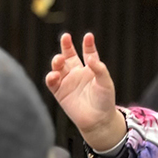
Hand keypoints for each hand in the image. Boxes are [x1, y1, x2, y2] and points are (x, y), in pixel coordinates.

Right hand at [46, 33, 126, 151]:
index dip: (88, 44)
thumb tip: (90, 58)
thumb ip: (99, 69)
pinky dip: (51, 77)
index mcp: (90, 69)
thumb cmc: (105, 101)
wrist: (98, 121)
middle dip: (66, 46)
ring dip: (57, 61)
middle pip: (69, 55)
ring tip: (59, 60)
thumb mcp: (106, 83)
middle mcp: (77, 73)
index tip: (88, 36)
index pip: (88, 53)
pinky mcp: (59, 92)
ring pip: (59, 66)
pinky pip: (52, 82)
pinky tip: (54, 75)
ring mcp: (68, 82)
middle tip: (65, 37)